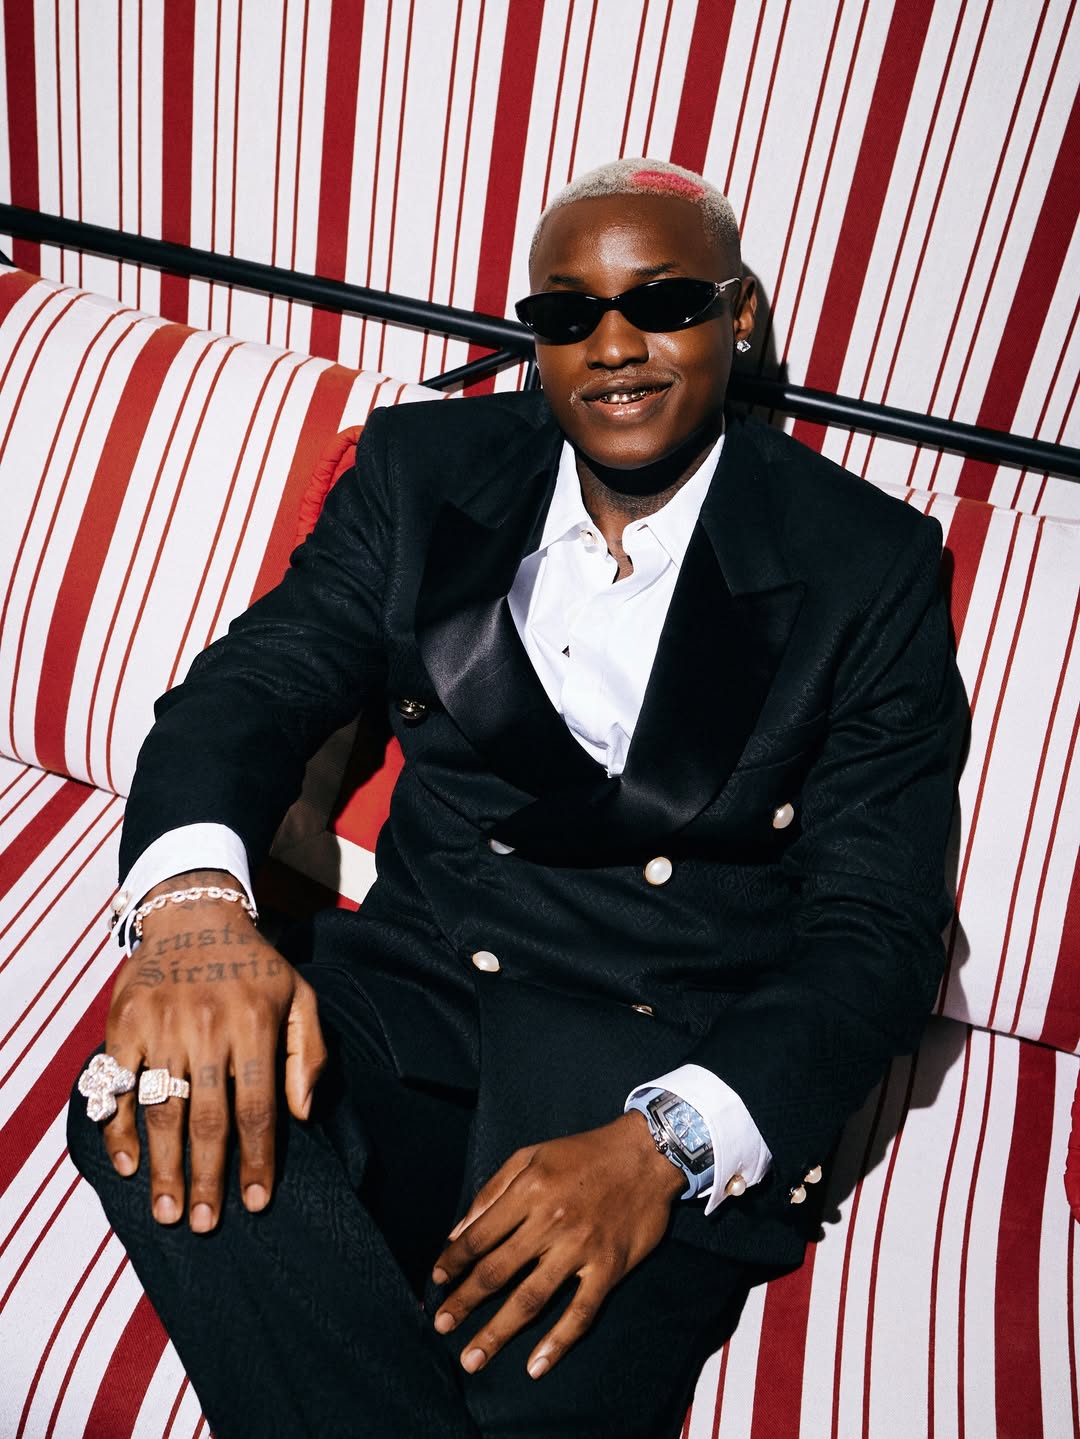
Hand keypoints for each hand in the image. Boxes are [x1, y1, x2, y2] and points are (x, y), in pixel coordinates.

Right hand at [100, 872, 326, 1231]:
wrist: (194, 914)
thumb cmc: (254, 966)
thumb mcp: (299, 996)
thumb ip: (308, 1054)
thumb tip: (303, 1114)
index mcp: (254, 1022)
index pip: (256, 1106)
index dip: (257, 1160)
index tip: (256, 1202)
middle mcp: (207, 1025)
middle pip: (207, 1118)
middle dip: (206, 1178)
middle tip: (203, 1224)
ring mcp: (161, 1025)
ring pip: (161, 1110)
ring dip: (163, 1167)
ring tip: (168, 1211)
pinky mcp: (124, 1023)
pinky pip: (116, 1086)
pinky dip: (118, 1128)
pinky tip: (129, 1163)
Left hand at [431, 1112, 683, 1378]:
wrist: (647, 1154)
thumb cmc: (583, 1154)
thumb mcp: (531, 1156)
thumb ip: (492, 1192)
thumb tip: (458, 1232)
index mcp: (529, 1191)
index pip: (480, 1236)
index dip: (454, 1262)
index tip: (437, 1282)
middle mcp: (551, 1222)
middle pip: (498, 1272)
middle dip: (465, 1302)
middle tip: (442, 1326)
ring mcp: (581, 1248)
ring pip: (531, 1298)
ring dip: (498, 1332)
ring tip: (473, 1358)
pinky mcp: (609, 1268)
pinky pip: (581, 1312)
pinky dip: (558, 1342)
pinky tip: (536, 1365)